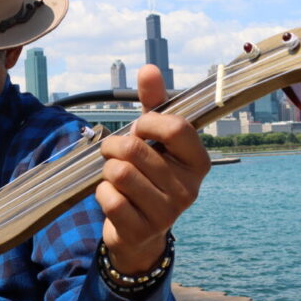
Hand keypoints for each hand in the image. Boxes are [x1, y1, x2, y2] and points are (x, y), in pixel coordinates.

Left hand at [96, 65, 209, 273]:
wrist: (140, 232)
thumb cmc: (149, 175)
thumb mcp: (154, 139)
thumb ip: (154, 103)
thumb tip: (149, 68)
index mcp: (198, 162)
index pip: (175, 127)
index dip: (147, 123)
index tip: (140, 130)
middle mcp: (189, 189)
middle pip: (136, 150)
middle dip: (114, 147)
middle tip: (114, 153)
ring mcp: (168, 213)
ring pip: (120, 172)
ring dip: (107, 170)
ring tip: (114, 175)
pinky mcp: (143, 231)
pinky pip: (109, 198)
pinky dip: (102, 193)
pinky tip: (113, 198)